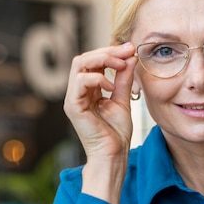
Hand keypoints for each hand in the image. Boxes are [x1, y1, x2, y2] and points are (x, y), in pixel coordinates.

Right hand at [64, 43, 137, 161]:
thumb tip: (130, 57)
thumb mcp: (123, 100)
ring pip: (80, 63)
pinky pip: (80, 81)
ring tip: (121, 66)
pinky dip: (98, 78)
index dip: (111, 51)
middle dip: (108, 51)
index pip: (94, 61)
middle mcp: (78, 92)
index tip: (131, 48)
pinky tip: (110, 86)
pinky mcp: (73, 106)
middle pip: (85, 58)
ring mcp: (73, 98)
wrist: (113, 155)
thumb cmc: (117, 134)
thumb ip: (124, 79)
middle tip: (128, 51)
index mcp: (88, 90)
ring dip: (103, 59)